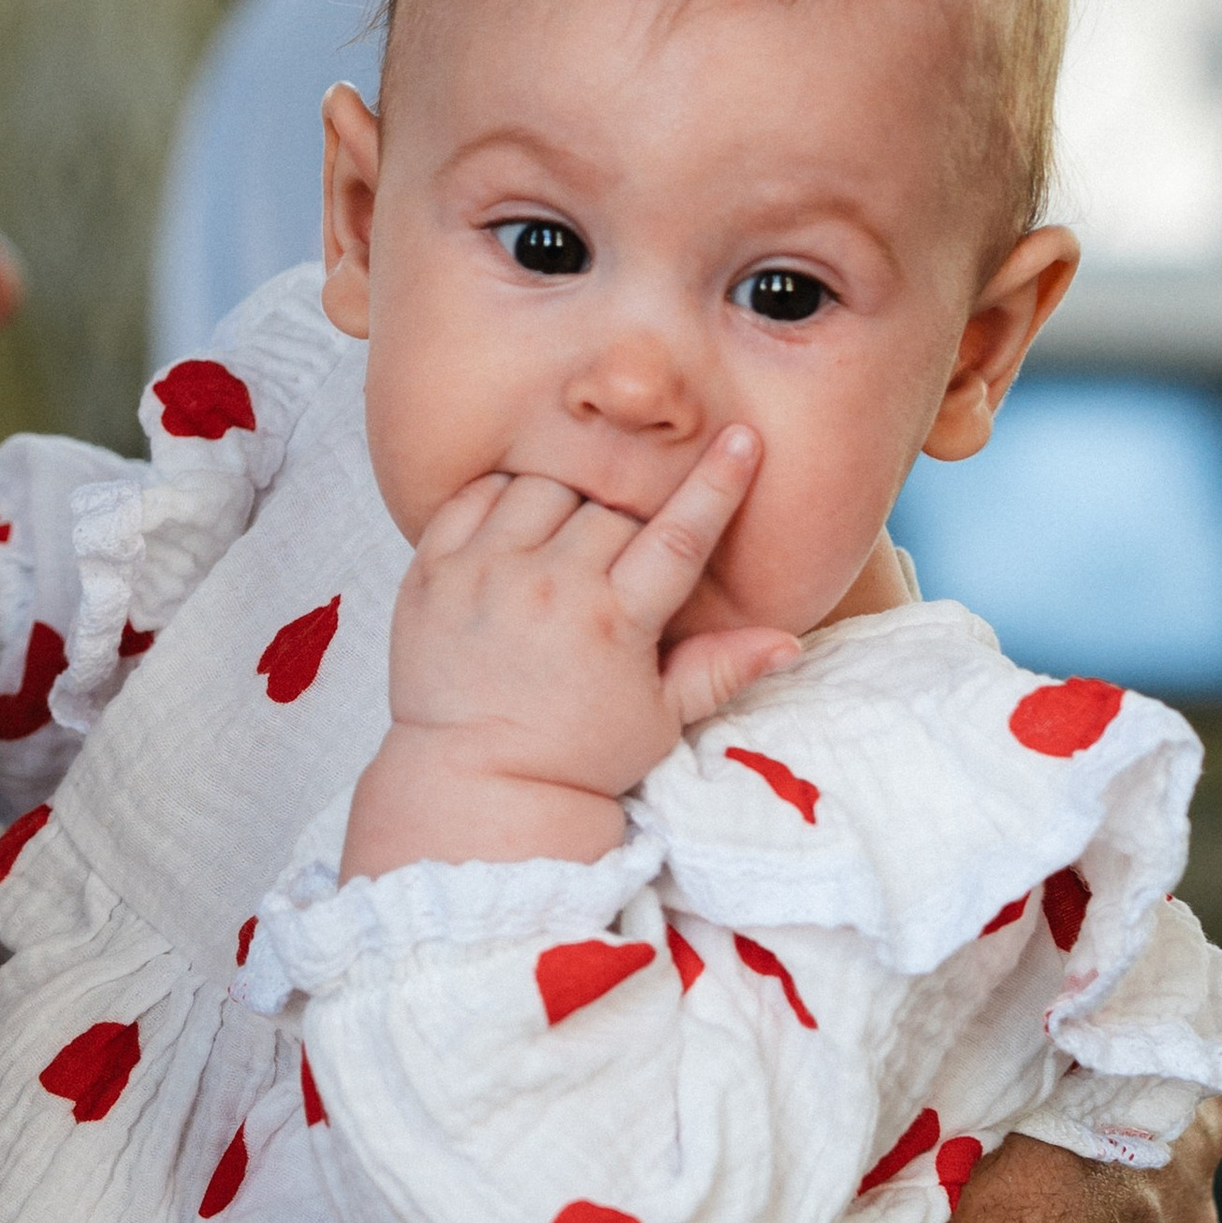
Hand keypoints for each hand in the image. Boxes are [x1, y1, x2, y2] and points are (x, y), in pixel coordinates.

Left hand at [343, 431, 799, 877]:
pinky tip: (515, 530)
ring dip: (564, 501)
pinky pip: (473, 496)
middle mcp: (548, 589)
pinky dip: (500, 498)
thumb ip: (720, 669)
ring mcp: (485, 575)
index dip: (716, 484)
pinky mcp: (433, 572)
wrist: (476, 783)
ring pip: (542, 486)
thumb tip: (788, 642)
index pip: (678, 535)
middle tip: (613, 563)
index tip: (740, 439)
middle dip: (624, 521)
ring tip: (564, 544)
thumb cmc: (576, 754)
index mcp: (613, 623)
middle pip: (608, 506)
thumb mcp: (659, 720)